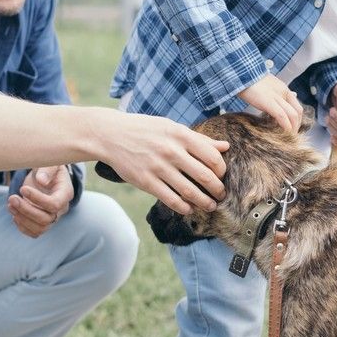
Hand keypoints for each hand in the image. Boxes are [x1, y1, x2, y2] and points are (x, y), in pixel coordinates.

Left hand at [7, 165, 74, 237]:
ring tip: (10, 205)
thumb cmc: (48, 168)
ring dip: (22, 219)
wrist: (46, 176)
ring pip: (40, 228)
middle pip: (46, 219)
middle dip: (26, 210)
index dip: (37, 199)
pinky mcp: (42, 222)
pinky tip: (14, 213)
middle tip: (11, 197)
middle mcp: (61, 209)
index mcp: (65, 193)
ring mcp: (52, 218)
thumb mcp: (50, 163)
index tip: (22, 189)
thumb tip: (41, 181)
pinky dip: (22, 226)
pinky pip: (34, 232)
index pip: (55, 204)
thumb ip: (47, 170)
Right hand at [106, 114, 228, 215]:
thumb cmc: (145, 130)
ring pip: (190, 191)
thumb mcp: (172, 127)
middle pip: (205, 176)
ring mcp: (158, 167)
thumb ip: (199, 139)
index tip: (221, 176)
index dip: (222, 170)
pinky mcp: (146, 181)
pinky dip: (184, 207)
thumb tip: (225, 146)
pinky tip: (188, 208)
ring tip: (210, 206)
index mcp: (180, 135)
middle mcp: (171, 151)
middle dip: (217, 190)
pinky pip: (171, 199)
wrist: (111, 135)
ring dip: (204, 202)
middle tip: (221, 195)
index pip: (212, 157)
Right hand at [238, 75, 302, 132]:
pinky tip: (284, 133)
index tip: (292, 128)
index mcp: (283, 88)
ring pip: (292, 115)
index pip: (297, 106)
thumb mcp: (265, 87)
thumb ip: (272, 96)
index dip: (297, 120)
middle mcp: (283, 92)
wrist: (240, 72)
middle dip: (297, 126)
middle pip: (298, 112)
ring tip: (288, 137)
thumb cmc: (248, 81)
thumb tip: (275, 109)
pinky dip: (285, 126)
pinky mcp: (268, 101)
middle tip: (292, 136)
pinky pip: (281, 116)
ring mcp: (276, 96)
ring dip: (293, 129)